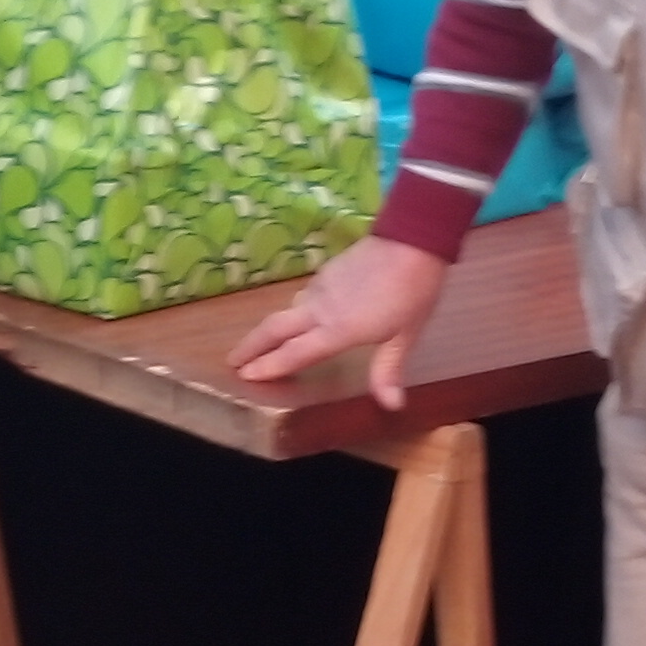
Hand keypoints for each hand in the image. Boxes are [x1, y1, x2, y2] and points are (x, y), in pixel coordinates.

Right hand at [230, 236, 450, 407]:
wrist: (412, 239)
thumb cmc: (412, 292)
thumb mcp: (405, 336)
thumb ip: (389, 370)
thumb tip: (392, 405)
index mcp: (338, 330)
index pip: (295, 353)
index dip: (268, 366)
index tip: (244, 375)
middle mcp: (320, 310)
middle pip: (275, 328)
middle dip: (251, 346)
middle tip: (232, 361)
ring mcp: (320, 288)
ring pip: (288, 311)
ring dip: (271, 329)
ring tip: (263, 343)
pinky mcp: (326, 272)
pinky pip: (303, 297)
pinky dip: (294, 311)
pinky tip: (300, 316)